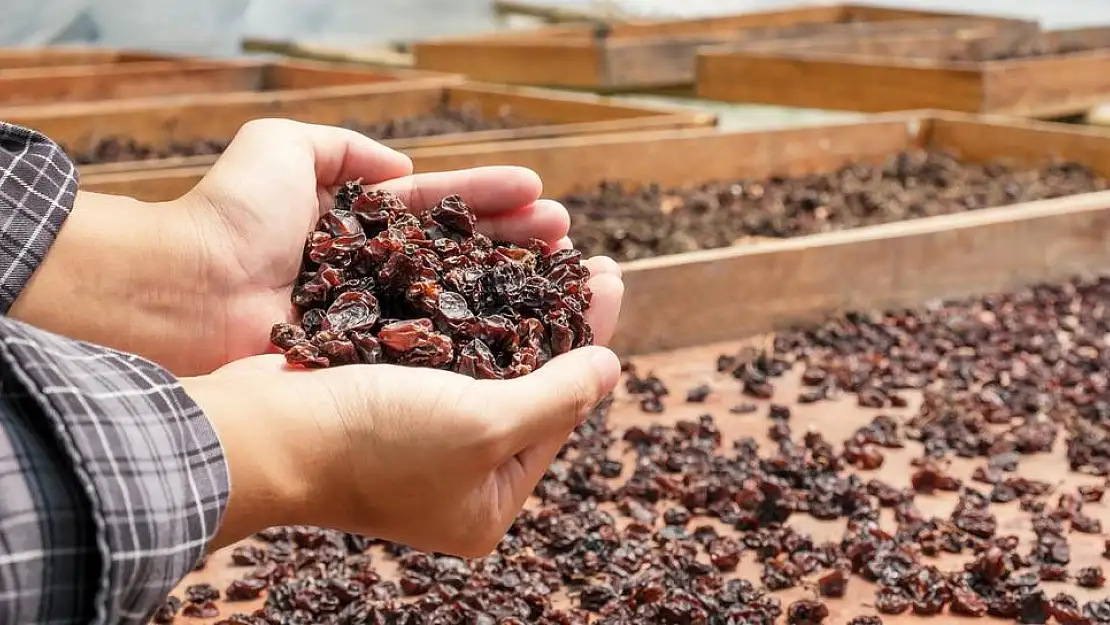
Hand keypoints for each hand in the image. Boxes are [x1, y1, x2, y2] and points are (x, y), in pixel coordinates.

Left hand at [13, 119, 595, 375]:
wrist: (186, 294)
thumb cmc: (230, 217)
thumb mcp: (281, 149)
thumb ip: (343, 147)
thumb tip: (400, 167)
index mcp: (358, 229)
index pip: (440, 209)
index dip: (491, 199)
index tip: (543, 193)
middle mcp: (372, 279)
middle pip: (460, 257)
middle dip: (517, 244)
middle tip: (571, 240)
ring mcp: (373, 326)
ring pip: (458, 303)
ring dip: (513, 291)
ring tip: (568, 277)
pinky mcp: (369, 367)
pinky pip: (435, 351)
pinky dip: (481, 343)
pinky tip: (527, 333)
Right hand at [182, 274, 622, 556]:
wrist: (257, 431)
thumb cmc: (375, 440)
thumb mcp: (485, 426)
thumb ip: (556, 398)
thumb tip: (610, 369)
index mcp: (485, 501)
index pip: (560, 413)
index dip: (590, 339)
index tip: (611, 275)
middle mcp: (454, 476)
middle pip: (526, 385)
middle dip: (557, 319)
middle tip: (590, 261)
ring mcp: (415, 439)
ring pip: (483, 360)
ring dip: (514, 305)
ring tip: (549, 250)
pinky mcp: (381, 400)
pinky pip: (441, 348)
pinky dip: (464, 307)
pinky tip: (487, 264)